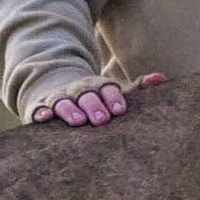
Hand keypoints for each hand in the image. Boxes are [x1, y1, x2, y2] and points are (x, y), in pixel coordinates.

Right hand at [32, 73, 165, 127]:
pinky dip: (40, 113)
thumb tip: (161, 78)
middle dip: (94, 106)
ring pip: (63, 102)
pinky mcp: (40, 107)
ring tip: (77, 121)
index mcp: (99, 86)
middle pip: (87, 95)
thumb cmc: (94, 98)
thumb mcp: (113, 92)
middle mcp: (79, 90)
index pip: (108, 88)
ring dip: (70, 110)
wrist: (57, 89)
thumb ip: (137, 88)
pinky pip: (38, 109)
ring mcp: (59, 98)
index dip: (113, 98)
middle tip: (101, 120)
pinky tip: (43, 118)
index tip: (119, 110)